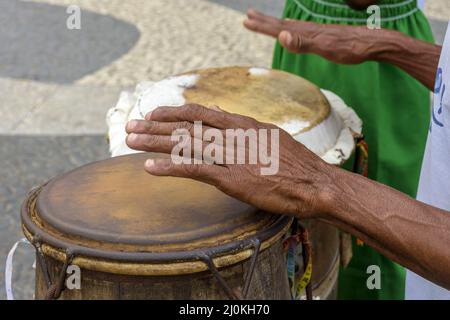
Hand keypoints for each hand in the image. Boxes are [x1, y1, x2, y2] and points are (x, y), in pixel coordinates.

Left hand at [125, 104, 336, 217]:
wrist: (315, 183)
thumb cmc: (295, 162)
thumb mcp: (268, 134)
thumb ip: (241, 123)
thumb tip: (218, 110)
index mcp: (242, 124)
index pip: (200, 112)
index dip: (173, 112)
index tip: (153, 113)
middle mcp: (233, 135)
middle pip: (186, 126)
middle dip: (154, 125)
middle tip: (130, 125)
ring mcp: (232, 156)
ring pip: (186, 144)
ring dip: (154, 142)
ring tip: (129, 140)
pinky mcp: (232, 179)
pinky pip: (195, 170)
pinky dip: (170, 168)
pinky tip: (150, 167)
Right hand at [244, 9, 383, 63]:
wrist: (374, 43)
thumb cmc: (351, 49)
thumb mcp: (326, 48)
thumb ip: (303, 44)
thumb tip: (281, 37)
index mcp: (306, 33)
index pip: (278, 29)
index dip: (262, 26)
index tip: (246, 21)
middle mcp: (309, 30)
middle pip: (281, 25)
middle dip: (264, 21)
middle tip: (248, 15)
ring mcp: (316, 32)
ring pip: (289, 27)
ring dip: (274, 24)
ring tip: (263, 20)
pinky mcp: (323, 35)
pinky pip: (300, 31)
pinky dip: (290, 29)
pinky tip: (291, 30)